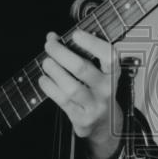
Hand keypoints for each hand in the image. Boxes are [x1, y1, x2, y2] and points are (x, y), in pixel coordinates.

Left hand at [39, 29, 122, 158]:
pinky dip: (49, 87)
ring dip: (53, 70)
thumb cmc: (97, 92)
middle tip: (50, 45)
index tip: (75, 34)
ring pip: (70, 87)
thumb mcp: (98, 73)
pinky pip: (62, 100)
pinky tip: (45, 79)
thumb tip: (52, 38)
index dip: (92, 43)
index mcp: (113, 74)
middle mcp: (106, 90)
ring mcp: (94, 106)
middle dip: (60, 53)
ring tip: (46, 62)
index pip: (109, 56)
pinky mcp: (81, 118)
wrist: (104, 124)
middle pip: (81, 68)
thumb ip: (79, 54)